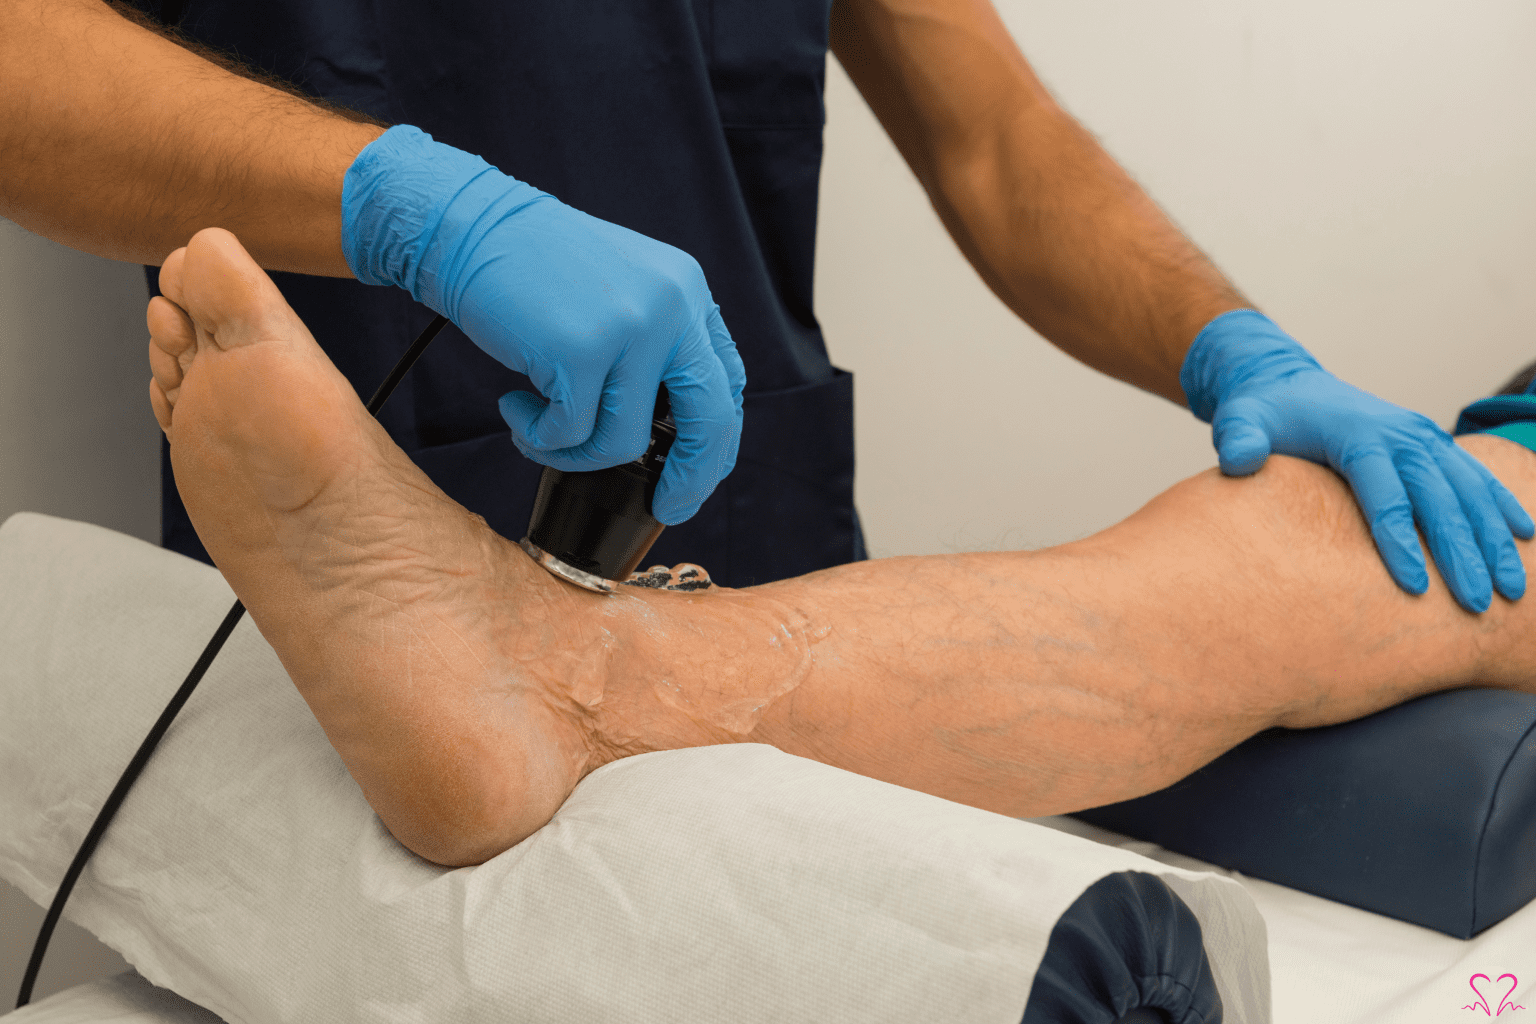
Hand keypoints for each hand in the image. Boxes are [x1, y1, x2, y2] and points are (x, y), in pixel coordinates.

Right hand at [339, 126, 744, 524]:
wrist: (469, 225)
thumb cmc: (534, 267)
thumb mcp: (621, 290)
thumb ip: (655, 344)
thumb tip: (669, 430)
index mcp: (687, 291)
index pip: (726, 383)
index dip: (714, 439)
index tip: (693, 472)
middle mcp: (671, 306)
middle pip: (710, 420)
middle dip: (693, 478)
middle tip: (668, 507)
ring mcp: (630, 329)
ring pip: (625, 441)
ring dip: (576, 455)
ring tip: (537, 432)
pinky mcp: (581, 351)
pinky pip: (571, 434)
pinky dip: (539, 438)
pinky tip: (515, 408)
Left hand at [1181, 309, 1533, 611]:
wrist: (1287, 385)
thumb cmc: (1263, 414)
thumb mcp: (1242, 421)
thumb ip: (1238, 439)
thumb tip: (1237, 460)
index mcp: (1358, 436)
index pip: (1384, 493)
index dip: (1399, 541)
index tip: (1415, 589)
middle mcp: (1400, 435)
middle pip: (1438, 498)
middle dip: (1461, 552)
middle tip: (1478, 605)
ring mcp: (1422, 438)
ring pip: (1468, 490)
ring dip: (1492, 538)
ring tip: (1512, 588)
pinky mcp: (1432, 444)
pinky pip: (1475, 475)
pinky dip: (1501, 503)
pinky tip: (1525, 536)